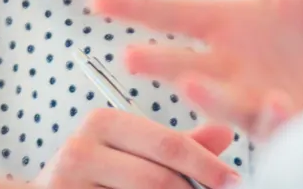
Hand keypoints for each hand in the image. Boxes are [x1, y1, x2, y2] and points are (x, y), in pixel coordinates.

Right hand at [0, 110, 238, 188]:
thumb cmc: (101, 175)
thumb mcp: (137, 153)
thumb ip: (179, 146)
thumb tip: (225, 132)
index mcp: (102, 121)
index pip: (166, 143)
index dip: (206, 164)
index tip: (234, 180)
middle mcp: (80, 147)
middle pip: (158, 179)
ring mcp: (68, 180)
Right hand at [90, 0, 302, 138]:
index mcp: (236, 24)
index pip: (175, 14)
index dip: (136, 5)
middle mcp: (240, 66)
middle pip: (185, 63)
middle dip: (157, 61)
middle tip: (125, 53)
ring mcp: (265, 101)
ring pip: (225, 104)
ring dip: (207, 98)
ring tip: (186, 84)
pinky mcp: (297, 129)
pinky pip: (275, 128)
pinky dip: (269, 117)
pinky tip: (274, 101)